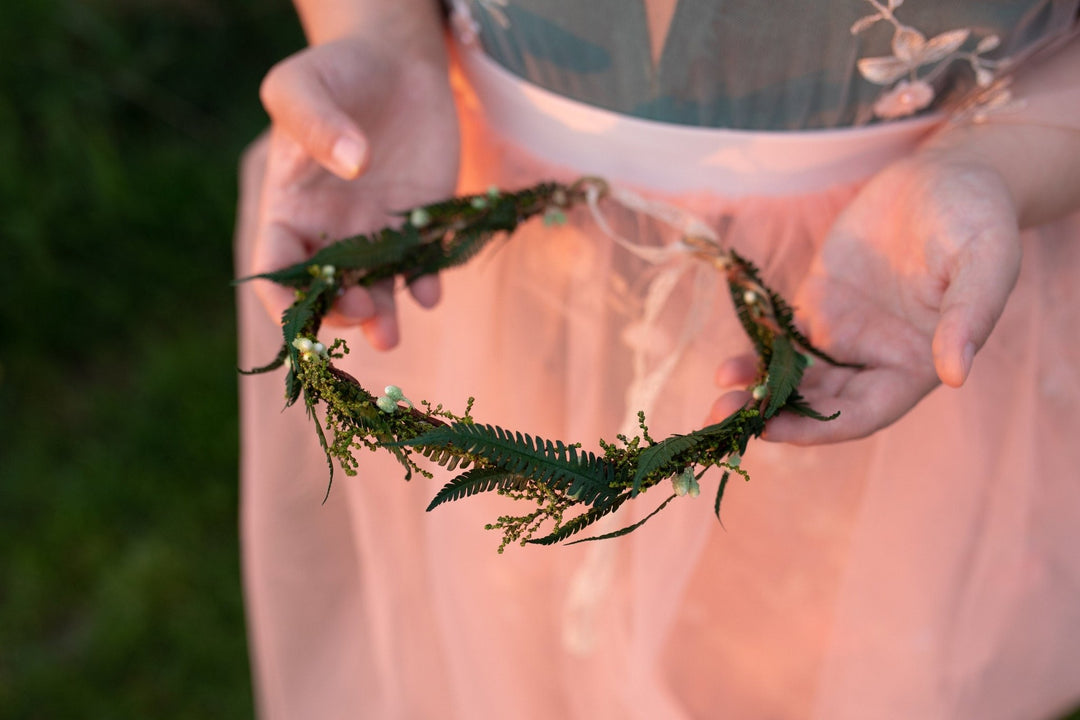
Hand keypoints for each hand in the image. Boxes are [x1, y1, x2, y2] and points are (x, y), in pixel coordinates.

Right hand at [251, 36, 458, 349]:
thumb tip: (351, 164)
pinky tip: (429, 292)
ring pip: (377, 290)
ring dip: (382, 317)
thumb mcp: (302, 84)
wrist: (396, 62)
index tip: (302, 314)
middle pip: (330, 291)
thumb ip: (315, 121)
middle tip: (362, 310)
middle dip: (341, 311)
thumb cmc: (336, 72)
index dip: (284, 297)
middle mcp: (333, 230)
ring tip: (390, 335)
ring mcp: (379, 231)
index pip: (277, 266)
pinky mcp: (422, 223)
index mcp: (291, 207)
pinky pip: (423, 265)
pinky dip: (426, 284)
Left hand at [709, 150, 1021, 443]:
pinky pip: (784, 337)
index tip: (773, 432)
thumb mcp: (986, 260)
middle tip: (722, 417)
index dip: (818, 429)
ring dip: (758, 389)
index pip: (862, 414)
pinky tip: (729, 362)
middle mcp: (876, 358)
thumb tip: (956, 374)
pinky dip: (758, 352)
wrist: (949, 175)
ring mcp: (845, 331)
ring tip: (718, 396)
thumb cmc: (978, 217)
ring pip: (796, 375)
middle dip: (773, 415)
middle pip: (819, 403)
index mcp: (915, 364)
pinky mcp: (820, 302)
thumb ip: (971, 314)